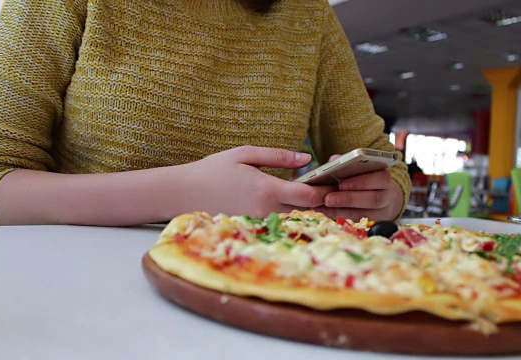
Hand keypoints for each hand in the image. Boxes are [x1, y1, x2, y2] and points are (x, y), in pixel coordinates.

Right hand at [170, 146, 334, 217]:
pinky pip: (282, 226)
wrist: (183, 193)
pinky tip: (302, 210)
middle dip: (326, 204)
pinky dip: (296, 219)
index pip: (309, 196)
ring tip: (324, 201)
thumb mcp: (245, 154)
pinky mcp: (254, 230)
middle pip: (309, 214)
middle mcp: (266, 211)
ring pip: (297, 222)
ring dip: (313, 213)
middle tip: (337, 193)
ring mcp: (260, 224)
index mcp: (266, 189)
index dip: (327, 191)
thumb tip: (307, 158)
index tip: (335, 183)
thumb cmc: (213, 170)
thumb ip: (278, 156)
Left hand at [313, 156, 403, 221]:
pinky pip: (359, 223)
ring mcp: (382, 211)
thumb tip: (333, 160)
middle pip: (374, 198)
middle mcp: (387, 194)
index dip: (362, 181)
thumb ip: (346, 163)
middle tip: (328, 198)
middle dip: (349, 199)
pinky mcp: (374, 222)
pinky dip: (341, 217)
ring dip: (344, 210)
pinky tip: (327, 213)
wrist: (378, 195)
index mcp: (384, 176)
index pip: (381, 178)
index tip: (341, 184)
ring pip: (367, 213)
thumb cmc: (362, 177)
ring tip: (326, 206)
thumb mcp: (356, 167)